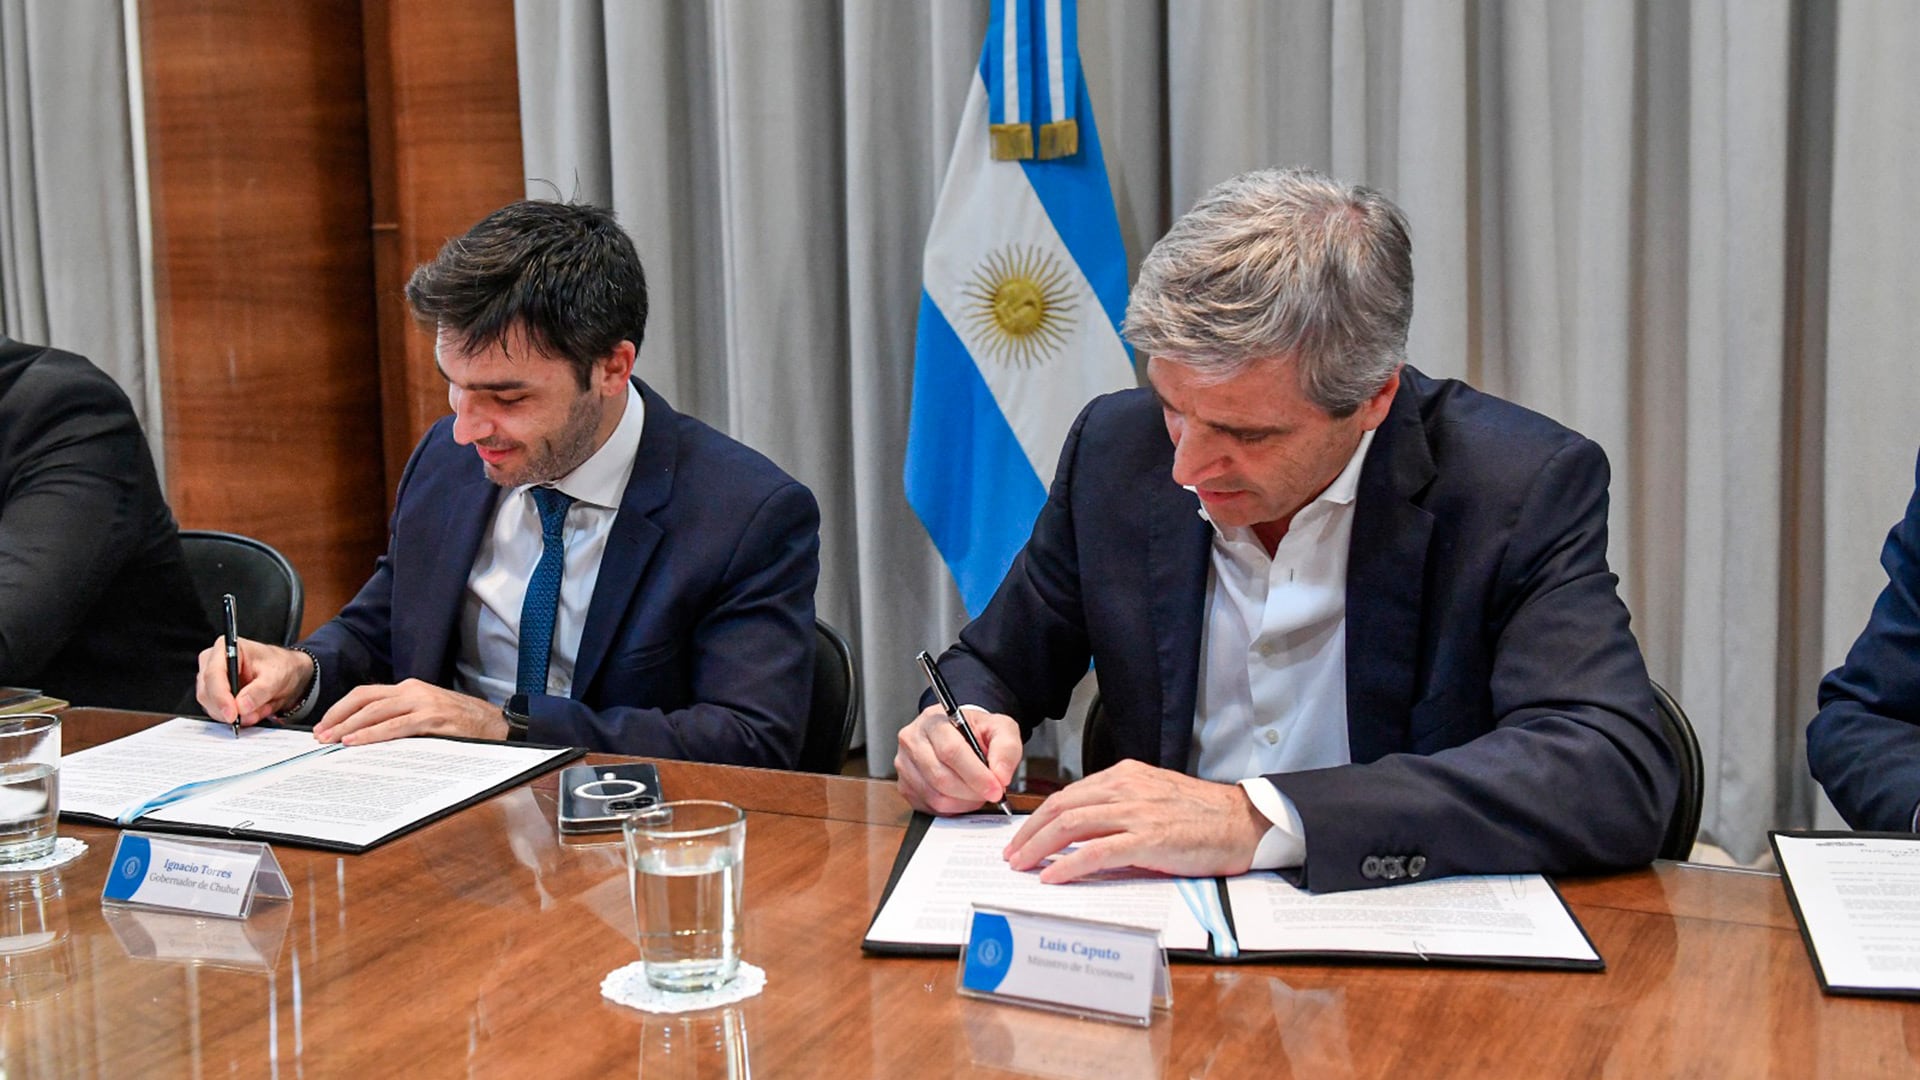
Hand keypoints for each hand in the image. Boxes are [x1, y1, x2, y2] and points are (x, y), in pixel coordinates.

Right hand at [195, 637, 311, 725]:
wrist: (286, 672)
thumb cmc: (279, 665)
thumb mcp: (276, 676)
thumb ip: (259, 691)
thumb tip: (241, 707)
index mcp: (226, 648)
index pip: (213, 674)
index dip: (220, 697)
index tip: (232, 715)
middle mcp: (212, 662)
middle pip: (207, 693)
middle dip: (230, 709)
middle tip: (253, 715)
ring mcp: (211, 680)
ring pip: (211, 706)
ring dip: (237, 715)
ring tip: (261, 708)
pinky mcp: (215, 695)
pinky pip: (219, 713)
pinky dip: (239, 717)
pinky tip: (255, 710)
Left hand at [311, 679, 507, 745]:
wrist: (497, 725)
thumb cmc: (461, 724)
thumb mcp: (426, 714)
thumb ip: (401, 717)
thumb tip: (365, 734)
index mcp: (409, 688)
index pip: (365, 694)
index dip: (340, 708)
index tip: (324, 725)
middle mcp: (413, 691)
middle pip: (364, 699)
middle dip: (338, 718)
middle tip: (319, 735)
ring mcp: (424, 703)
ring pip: (376, 711)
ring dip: (350, 727)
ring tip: (332, 741)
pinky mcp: (434, 719)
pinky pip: (396, 726)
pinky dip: (373, 734)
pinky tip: (358, 742)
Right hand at [895, 703, 1022, 814]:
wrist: (958, 733)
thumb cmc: (976, 730)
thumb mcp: (1000, 728)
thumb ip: (1006, 748)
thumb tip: (1001, 776)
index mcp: (934, 720)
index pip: (951, 751)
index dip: (976, 775)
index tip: (996, 788)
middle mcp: (912, 740)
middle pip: (941, 777)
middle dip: (972, 792)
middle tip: (991, 792)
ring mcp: (904, 765)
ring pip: (935, 796)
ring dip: (964, 802)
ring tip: (977, 791)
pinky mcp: (905, 786)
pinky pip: (929, 807)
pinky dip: (952, 808)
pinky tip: (962, 796)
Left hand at [1003, 760, 1269, 882]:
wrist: (1242, 822)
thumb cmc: (1201, 815)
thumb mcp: (1154, 797)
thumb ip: (1120, 806)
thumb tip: (1083, 829)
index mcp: (1124, 776)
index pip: (1069, 794)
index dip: (1040, 818)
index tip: (1023, 837)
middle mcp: (1125, 788)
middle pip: (1061, 807)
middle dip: (1030, 833)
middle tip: (1012, 855)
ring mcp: (1136, 812)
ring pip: (1071, 825)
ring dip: (1039, 848)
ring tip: (1023, 866)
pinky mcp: (1148, 839)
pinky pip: (1097, 851)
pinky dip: (1069, 865)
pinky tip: (1053, 877)